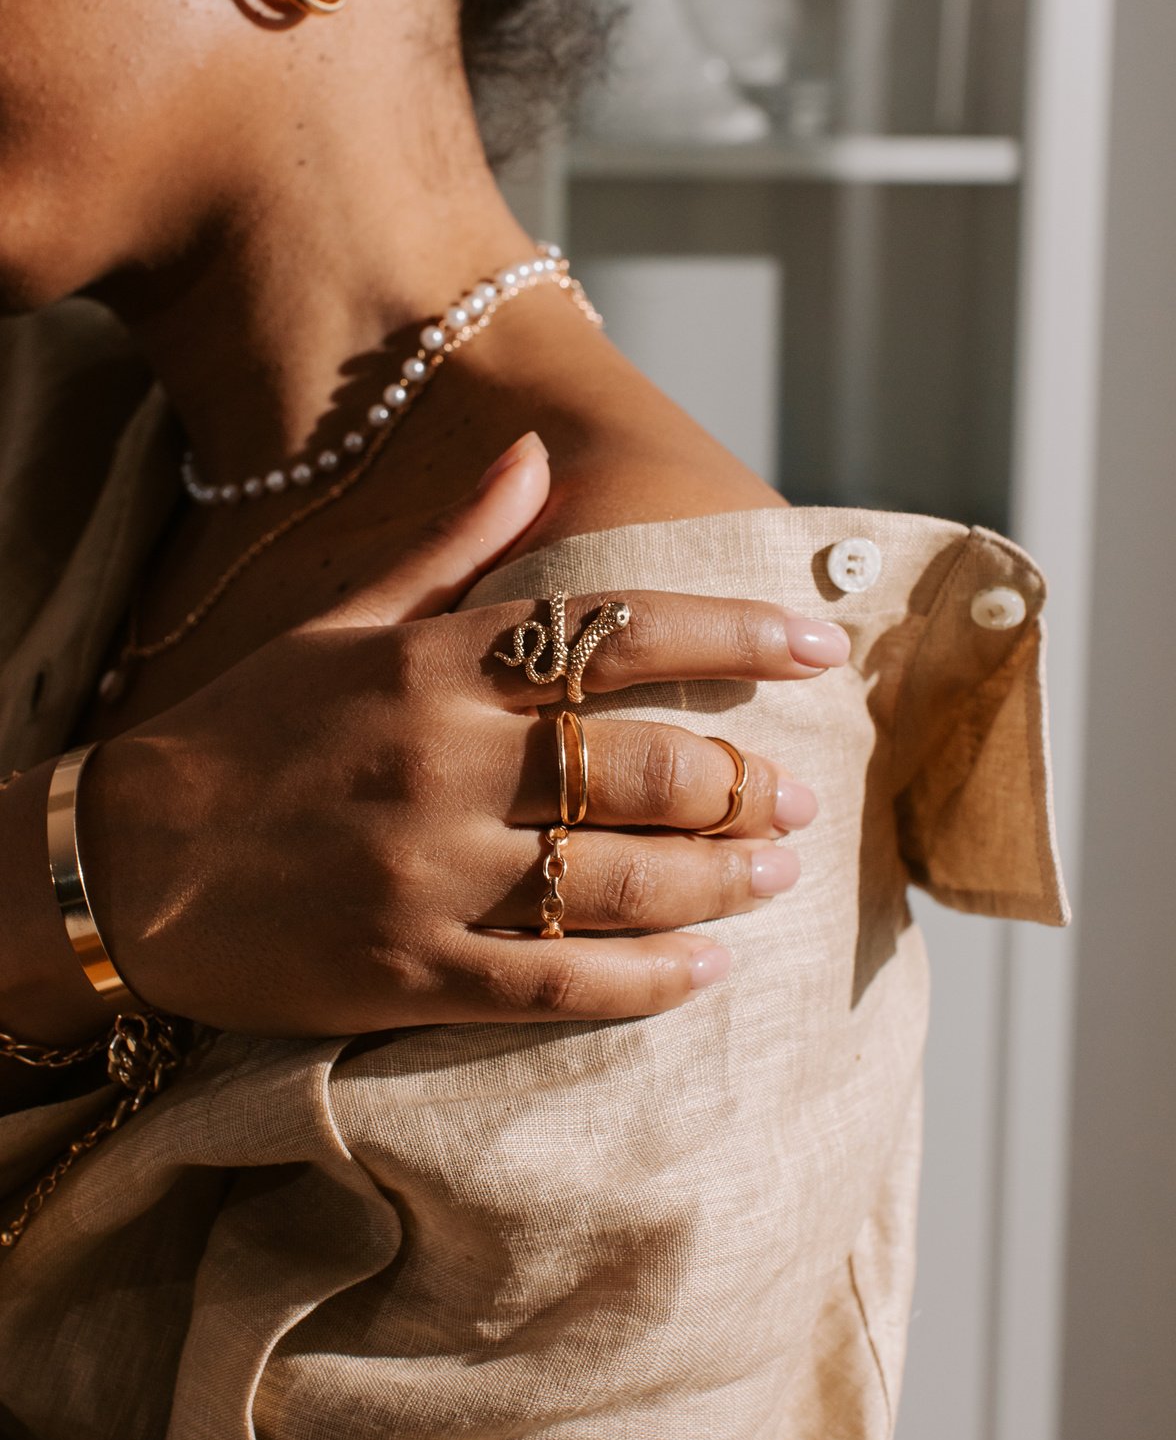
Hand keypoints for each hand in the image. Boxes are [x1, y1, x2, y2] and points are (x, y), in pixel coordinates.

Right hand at [75, 436, 846, 1035]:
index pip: (613, 632)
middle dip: (740, 779)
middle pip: (637, 764)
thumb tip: (537, 455)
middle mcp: (441, 764)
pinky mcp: (410, 972)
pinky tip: (706, 971)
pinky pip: (559, 983)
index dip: (731, 635)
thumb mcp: (337, 620)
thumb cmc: (240, 733)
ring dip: (718, 875)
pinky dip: (647, 982)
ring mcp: (428, 876)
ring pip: (617, 878)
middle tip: (797, 796)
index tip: (814, 646)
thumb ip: (451, 545)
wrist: (121, 866)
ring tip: (776, 871)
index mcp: (429, 667)